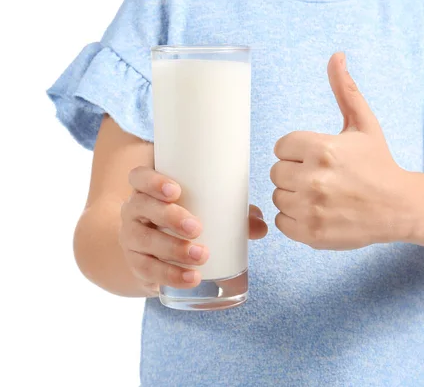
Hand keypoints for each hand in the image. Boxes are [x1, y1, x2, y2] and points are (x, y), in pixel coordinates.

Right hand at [119, 167, 267, 295]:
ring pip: (144, 240)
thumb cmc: (184, 215)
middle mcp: (134, 210)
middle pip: (142, 207)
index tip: (175, 190)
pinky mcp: (137, 264)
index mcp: (147, 188)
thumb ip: (232, 212)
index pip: (139, 177)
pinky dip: (171, 275)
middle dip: (169, 216)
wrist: (153, 249)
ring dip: (172, 249)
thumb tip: (261, 226)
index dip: (153, 181)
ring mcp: (131, 238)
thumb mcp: (203, 207)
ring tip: (202, 255)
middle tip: (197, 227)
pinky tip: (192, 278)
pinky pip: (148, 270)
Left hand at [270, 52, 404, 249]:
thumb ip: (345, 90)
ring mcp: (312, 208)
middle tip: (321, 177)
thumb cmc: (378, 164)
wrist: (400, 207)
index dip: (298, 152)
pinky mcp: (311, 234)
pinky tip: (318, 212)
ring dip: (294, 196)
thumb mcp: (363, 124)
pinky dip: (295, 219)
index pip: (282, 146)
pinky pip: (282, 222)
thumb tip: (336, 55)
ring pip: (278, 196)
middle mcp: (314, 178)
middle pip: (277, 172)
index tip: (318, 158)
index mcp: (323, 148)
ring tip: (321, 195)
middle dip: (295, 173)